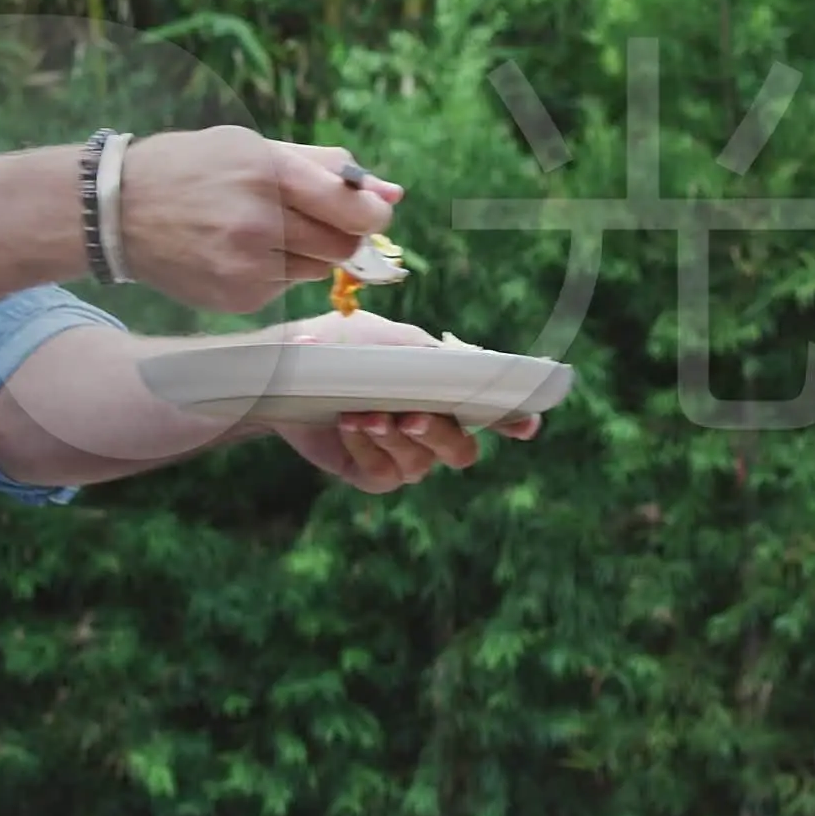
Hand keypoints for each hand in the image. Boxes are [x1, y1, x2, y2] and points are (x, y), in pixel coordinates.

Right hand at [118, 128, 398, 313]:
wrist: (119, 211)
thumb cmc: (193, 169)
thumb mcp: (253, 147)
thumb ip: (326, 167)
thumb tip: (392, 193)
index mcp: (267, 173)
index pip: (352, 209)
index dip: (372, 214)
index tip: (370, 212)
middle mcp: (258, 223)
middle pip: (343, 246)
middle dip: (344, 234)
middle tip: (318, 221)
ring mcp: (246, 266)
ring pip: (319, 269)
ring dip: (309, 252)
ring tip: (265, 231)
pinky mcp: (238, 298)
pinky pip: (286, 287)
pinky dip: (277, 271)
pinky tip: (240, 252)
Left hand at [263, 312, 542, 494]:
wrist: (287, 365)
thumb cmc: (345, 345)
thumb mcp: (392, 341)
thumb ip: (433, 357)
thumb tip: (474, 369)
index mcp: (446, 393)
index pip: (493, 413)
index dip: (515, 421)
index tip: (527, 423)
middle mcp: (431, 429)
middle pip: (461, 451)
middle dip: (439, 434)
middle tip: (413, 415)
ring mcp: (402, 455)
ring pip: (422, 465)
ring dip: (395, 439)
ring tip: (366, 413)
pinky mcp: (370, 473)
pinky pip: (384, 474)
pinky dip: (367, 448)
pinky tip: (349, 425)